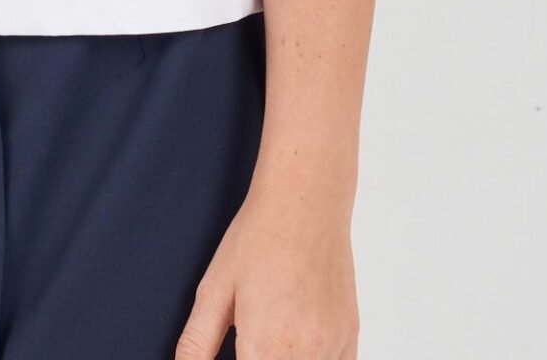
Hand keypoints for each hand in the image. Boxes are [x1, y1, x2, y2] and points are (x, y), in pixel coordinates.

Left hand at [173, 185, 359, 358]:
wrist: (305, 202)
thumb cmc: (258, 239)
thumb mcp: (213, 290)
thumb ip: (196, 344)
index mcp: (266, 347)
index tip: (238, 351)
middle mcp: (305, 354)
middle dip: (258, 359)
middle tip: (249, 342)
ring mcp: (333, 348)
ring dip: (282, 359)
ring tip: (271, 333)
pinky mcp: (349, 339)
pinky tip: (295, 342)